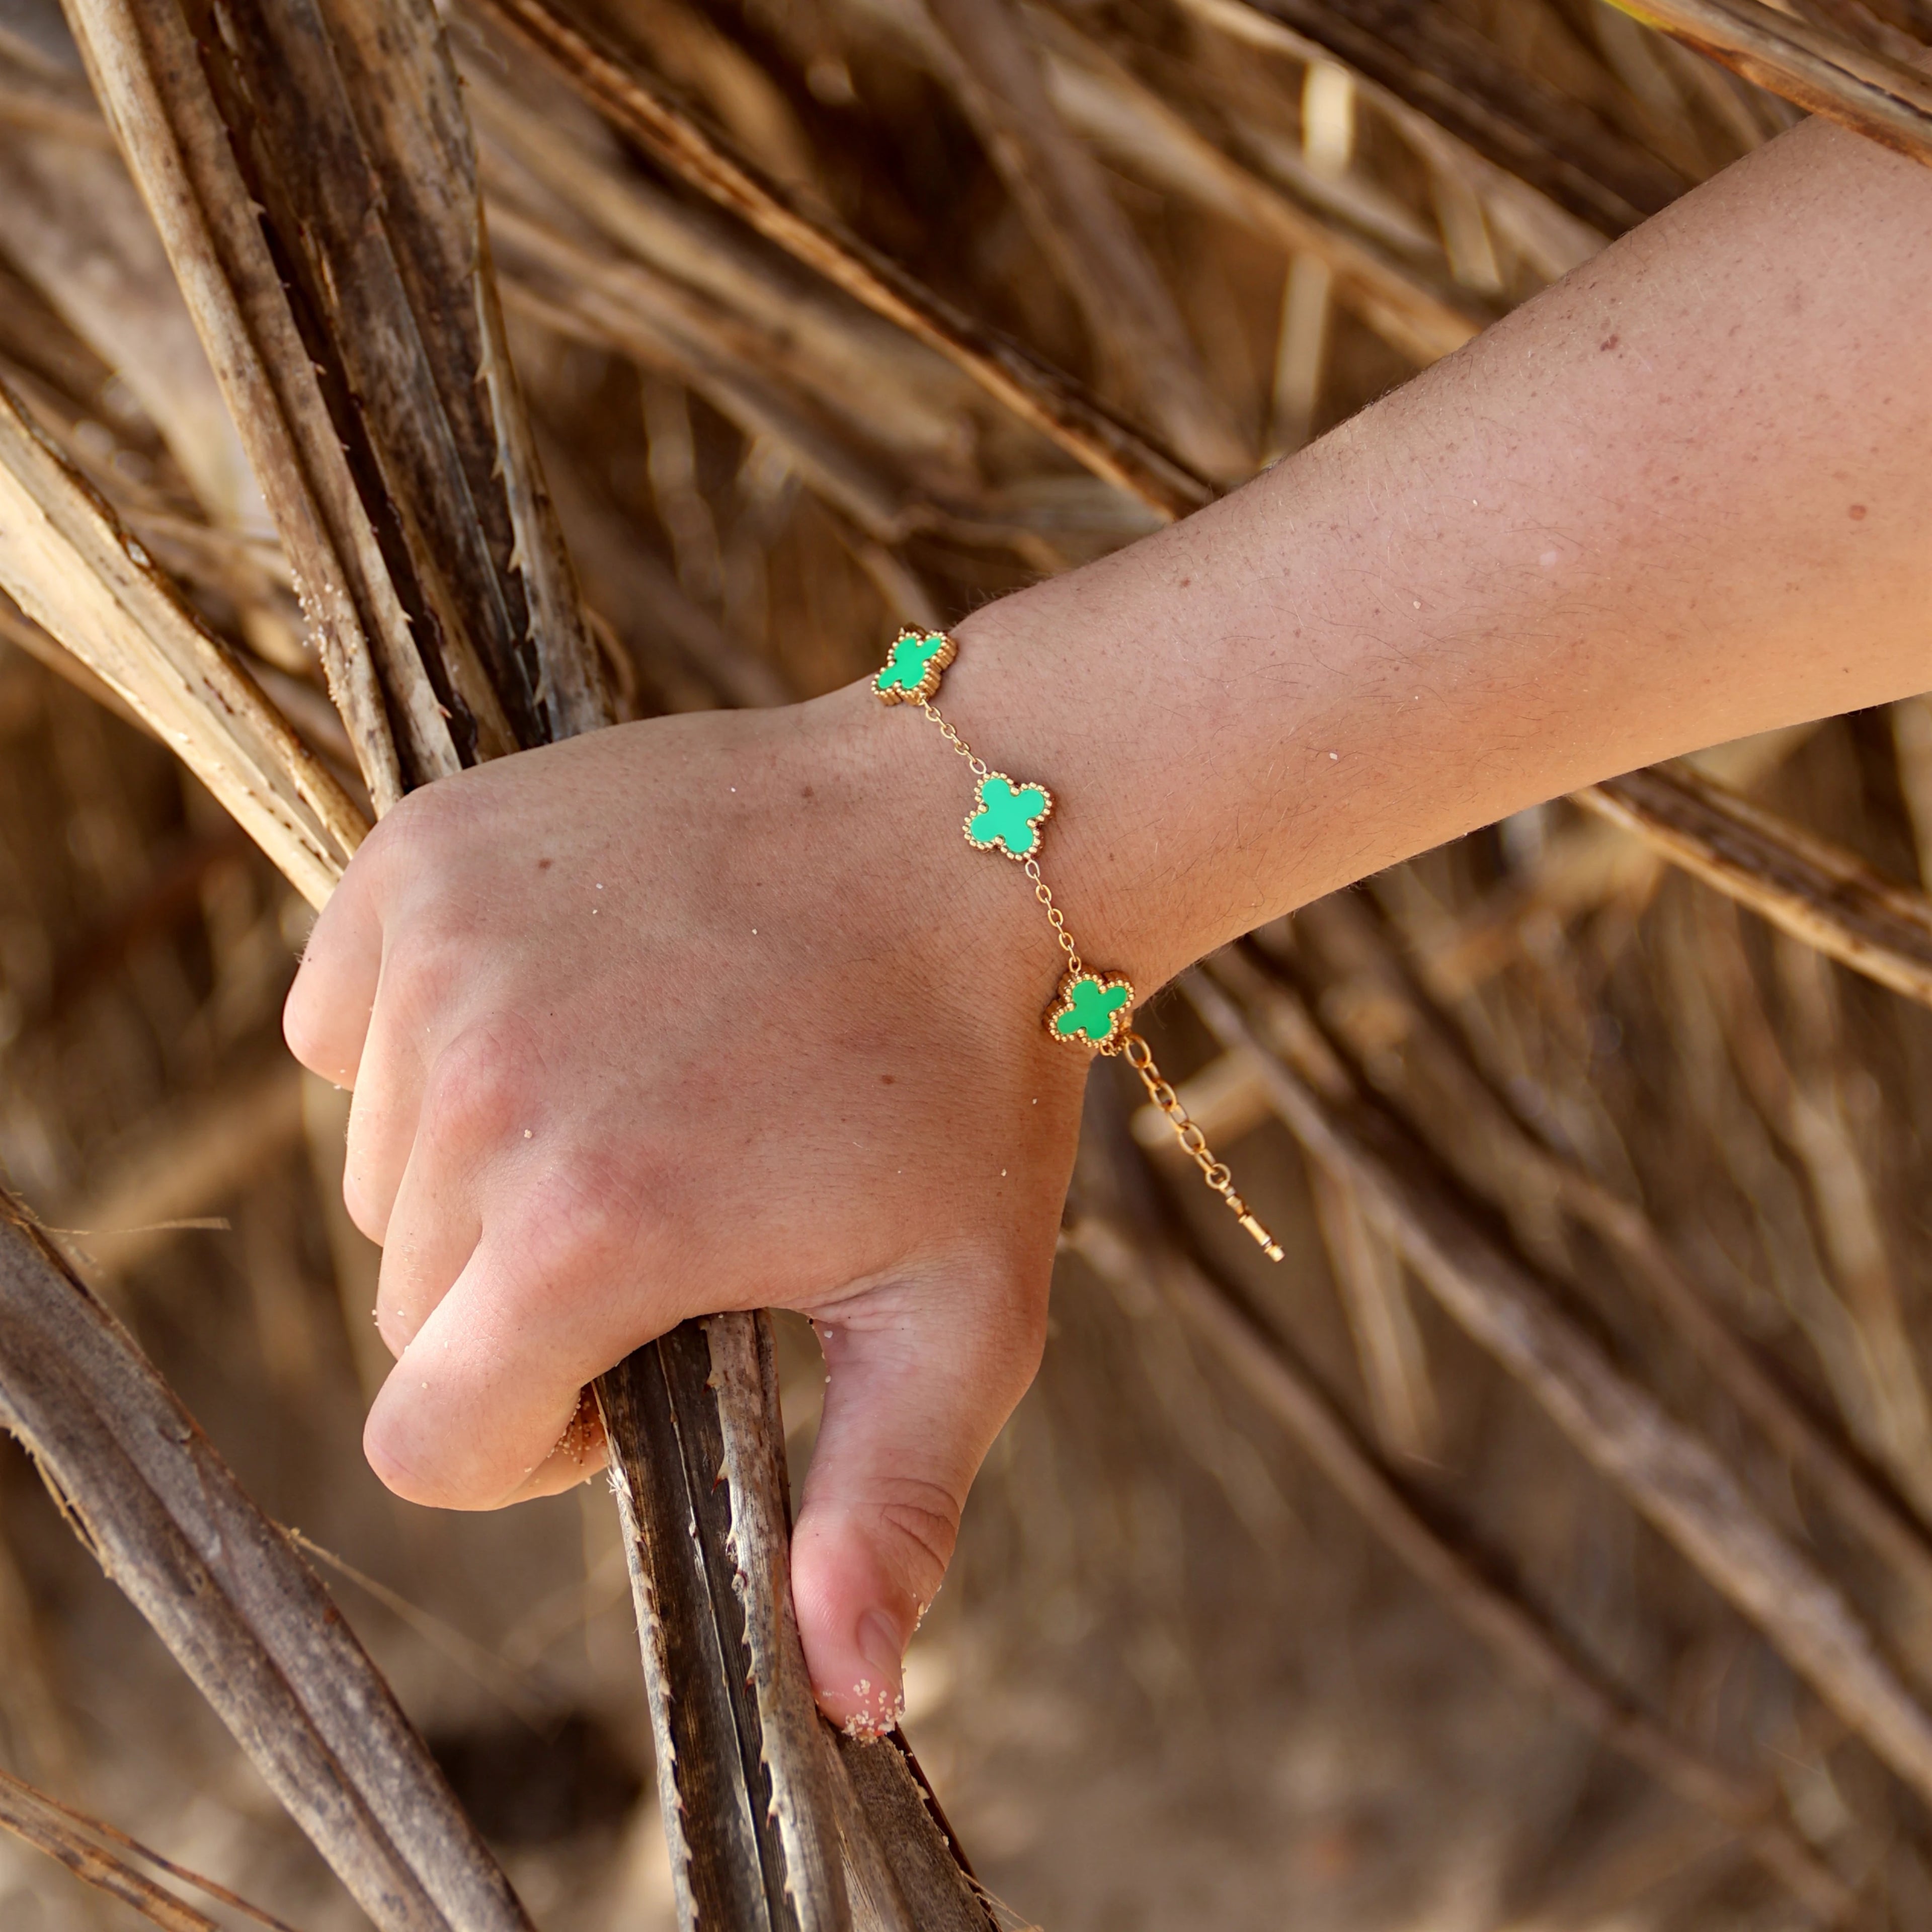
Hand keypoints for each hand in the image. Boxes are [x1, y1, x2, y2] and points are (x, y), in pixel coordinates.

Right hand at [283, 685, 1089, 1731]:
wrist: (965, 835)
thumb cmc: (972, 1082)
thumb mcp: (961, 1318)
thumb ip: (884, 1514)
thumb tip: (847, 1703)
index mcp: (592, 1229)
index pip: (426, 1440)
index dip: (527, 1439)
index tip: (627, 1364)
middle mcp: (483, 1092)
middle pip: (411, 1298)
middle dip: (521, 1295)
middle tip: (666, 1207)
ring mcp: (443, 957)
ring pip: (382, 1164)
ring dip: (482, 1163)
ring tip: (635, 1091)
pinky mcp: (423, 855)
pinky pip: (342, 1019)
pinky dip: (421, 1037)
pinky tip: (559, 1004)